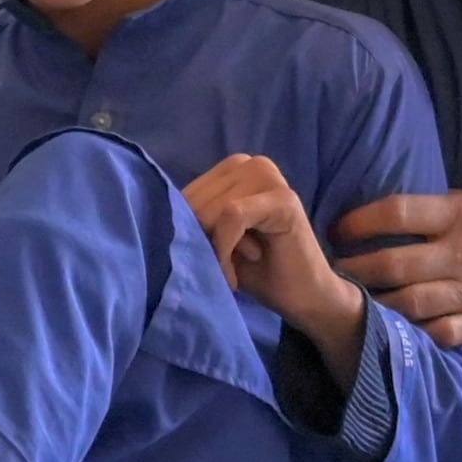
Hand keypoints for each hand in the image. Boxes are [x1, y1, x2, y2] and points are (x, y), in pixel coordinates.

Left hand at [186, 153, 367, 379]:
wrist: (304, 297)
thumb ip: (194, 219)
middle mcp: (253, 164)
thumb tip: (157, 210)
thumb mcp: (215, 239)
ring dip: (214, 248)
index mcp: (235, 169)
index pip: (186, 192)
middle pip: (196, 199)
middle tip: (222, 266)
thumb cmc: (257, 270)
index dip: (186, 230)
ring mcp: (270, 177)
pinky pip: (231, 216)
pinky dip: (225, 249)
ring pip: (211, 208)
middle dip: (201, 239)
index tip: (204, 258)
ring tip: (232, 268)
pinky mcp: (282, 199)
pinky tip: (233, 274)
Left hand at [330, 188, 461, 346]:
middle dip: (356, 269)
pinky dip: (414, 333)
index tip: (336, 232)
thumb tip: (368, 216)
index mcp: (460, 215)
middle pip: (395, 264)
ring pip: (410, 303)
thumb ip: (428, 212)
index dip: (360, 222)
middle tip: (334, 271)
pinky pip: (440, 333)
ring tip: (353, 301)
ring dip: (375, 304)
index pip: (399, 213)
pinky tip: (393, 328)